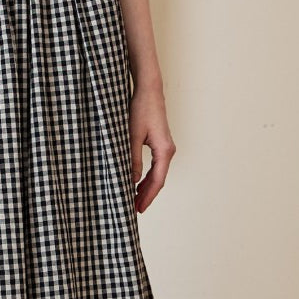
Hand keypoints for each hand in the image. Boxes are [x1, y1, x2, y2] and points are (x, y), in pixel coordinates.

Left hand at [129, 80, 174, 211]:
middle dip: (147, 195)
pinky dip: (148, 175)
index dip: (147, 196)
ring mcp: (166, 146)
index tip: (138, 208)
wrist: (149, 89)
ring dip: (147, 186)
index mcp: (164, 150)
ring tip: (135, 198)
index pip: (157, 180)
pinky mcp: (161, 142)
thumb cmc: (141, 109)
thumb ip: (132, 159)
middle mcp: (169, 150)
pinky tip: (138, 181)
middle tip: (134, 208)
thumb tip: (130, 180)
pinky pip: (156, 165)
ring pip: (157, 173)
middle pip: (159, 179)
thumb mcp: (132, 135)